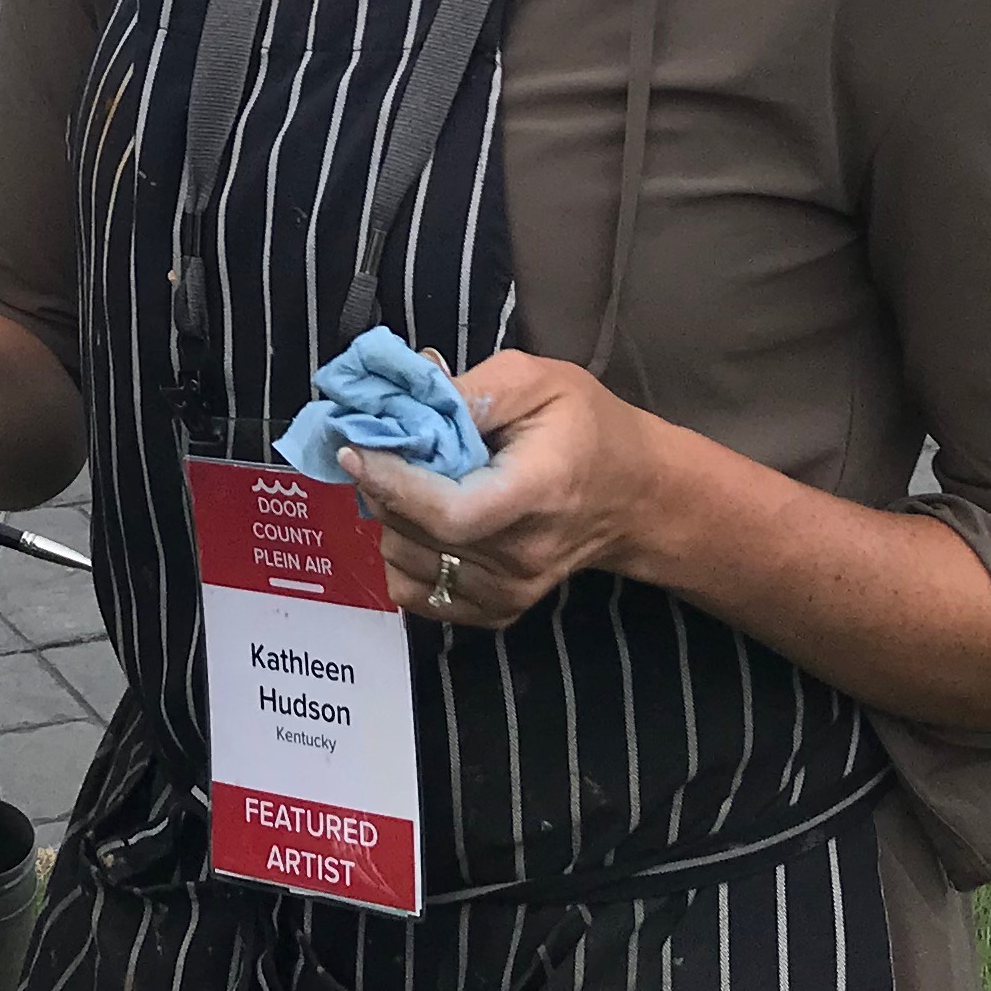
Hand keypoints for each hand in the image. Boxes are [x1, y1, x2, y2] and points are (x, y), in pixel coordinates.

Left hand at [337, 351, 651, 628]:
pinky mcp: (497, 611)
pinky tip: (424, 520)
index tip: (356, 448)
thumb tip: (402, 403)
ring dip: (390, 519)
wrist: (634, 496)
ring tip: (412, 481)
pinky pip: (418, 593)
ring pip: (406, 563)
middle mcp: (522, 556)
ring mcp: (510, 592)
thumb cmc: (586, 427)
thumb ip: (468, 391)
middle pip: (418, 535)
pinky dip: (404, 555)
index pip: (448, 511)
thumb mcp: (536, 379)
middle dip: (382, 487)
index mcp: (536, 492)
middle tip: (381, 448)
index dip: (391, 482)